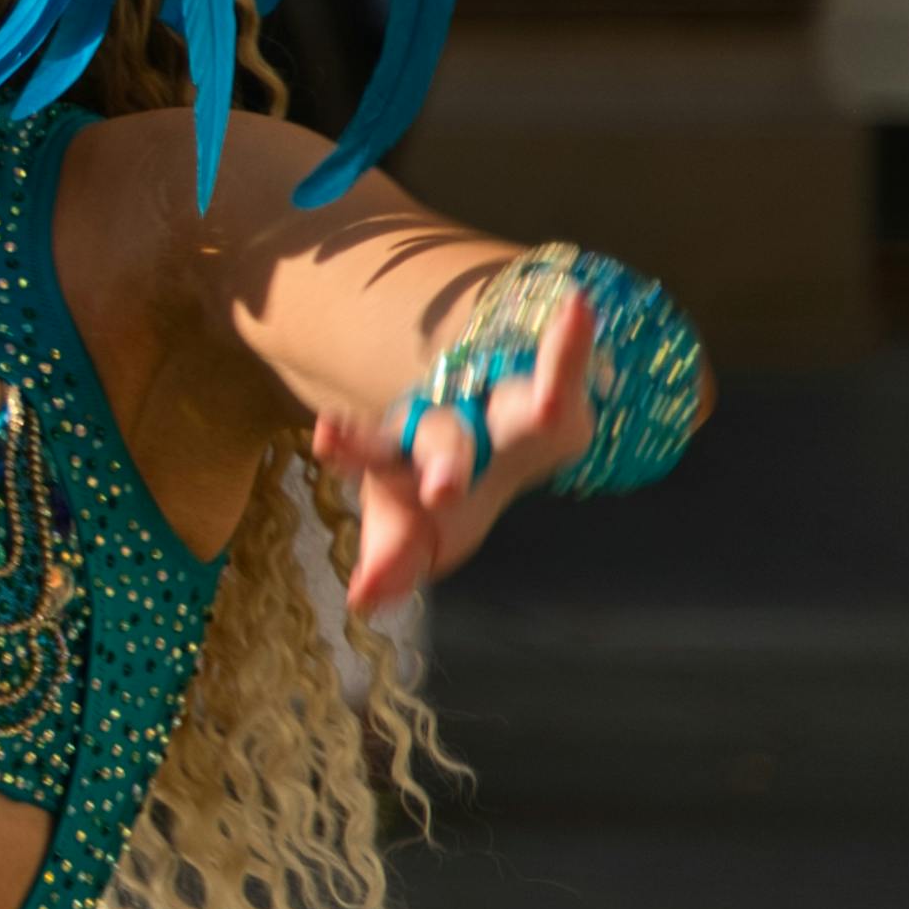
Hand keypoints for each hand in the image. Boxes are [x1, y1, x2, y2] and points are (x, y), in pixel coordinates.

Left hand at [308, 282, 596, 619]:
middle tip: (444, 491)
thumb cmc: (442, 492)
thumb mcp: (422, 534)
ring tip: (552, 403)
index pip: (376, 457)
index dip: (354, 450)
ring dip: (530, 404)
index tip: (328, 440)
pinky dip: (573, 348)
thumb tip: (361, 601)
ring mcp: (498, 409)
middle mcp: (446, 423)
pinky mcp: (553, 401)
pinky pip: (566, 371)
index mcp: (404, 457)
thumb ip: (392, 561)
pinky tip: (580, 307)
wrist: (490, 442)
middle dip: (446, 462)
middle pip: (443, 435)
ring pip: (515, 406)